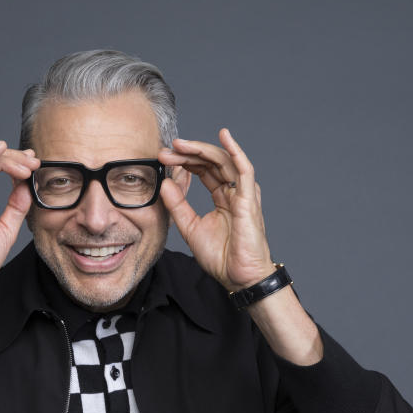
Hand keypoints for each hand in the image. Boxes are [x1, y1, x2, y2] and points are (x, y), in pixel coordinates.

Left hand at [158, 128, 274, 292]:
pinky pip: (244, 169)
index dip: (184, 161)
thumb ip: (177, 205)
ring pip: (223, 161)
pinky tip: (224, 136)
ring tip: (180, 144)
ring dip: (201, 150)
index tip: (163, 158)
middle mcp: (234, 191)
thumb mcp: (190, 227)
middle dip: (188, 153)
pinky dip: (235, 150)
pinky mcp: (248, 199)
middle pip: (211, 162)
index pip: (203, 170)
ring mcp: (243, 193)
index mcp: (222, 197)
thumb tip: (165, 182)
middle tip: (166, 150)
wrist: (238, 277)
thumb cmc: (221, 257)